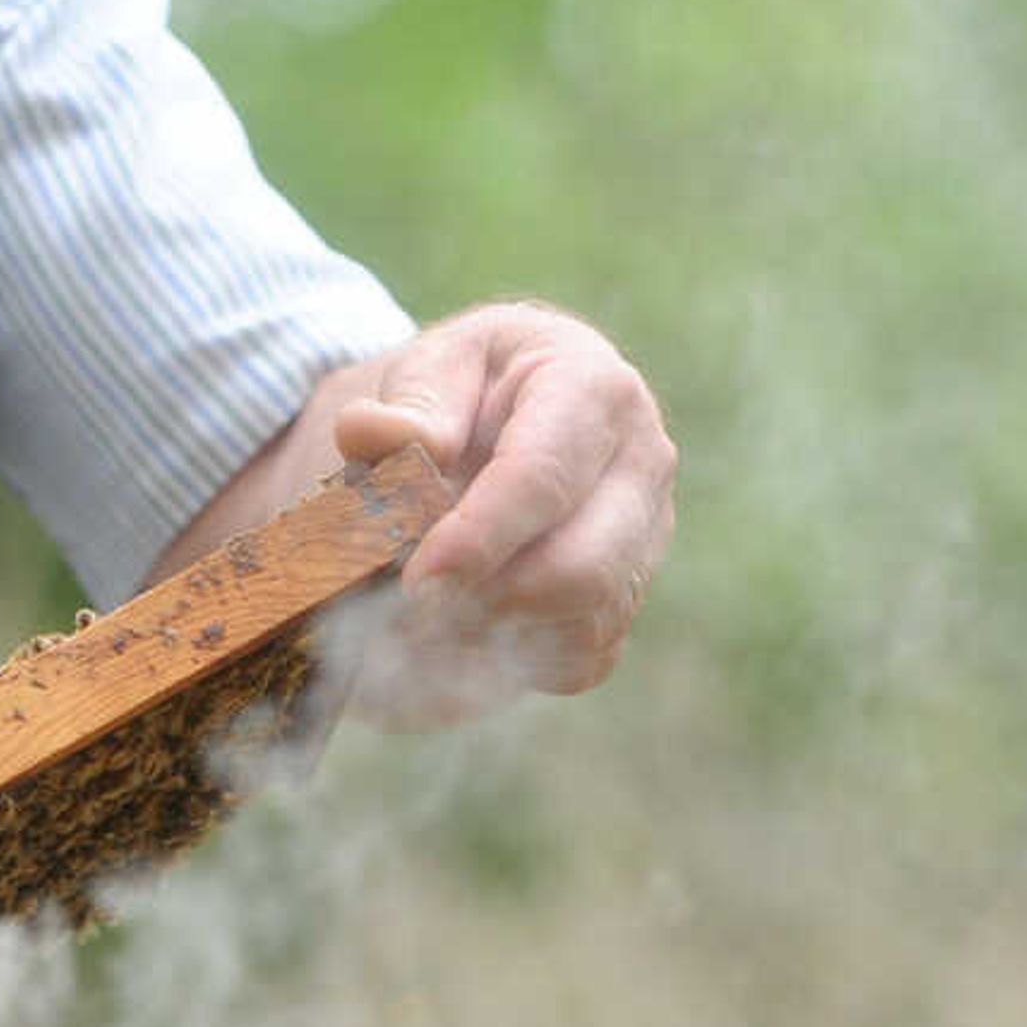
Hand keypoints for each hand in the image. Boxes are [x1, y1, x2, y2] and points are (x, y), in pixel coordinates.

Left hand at [331, 301, 676, 726]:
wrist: (497, 412)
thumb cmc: (462, 387)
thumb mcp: (427, 366)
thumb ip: (407, 404)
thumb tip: (379, 434)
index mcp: (595, 388)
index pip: (542, 478)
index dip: (477, 537)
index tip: (419, 577)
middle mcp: (641, 464)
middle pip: (581, 568)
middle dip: (489, 598)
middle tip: (414, 602)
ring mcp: (646, 536)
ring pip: (582, 623)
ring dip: (495, 631)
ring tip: (427, 606)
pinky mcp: (629, 595)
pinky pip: (579, 658)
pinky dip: (513, 660)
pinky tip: (463, 622)